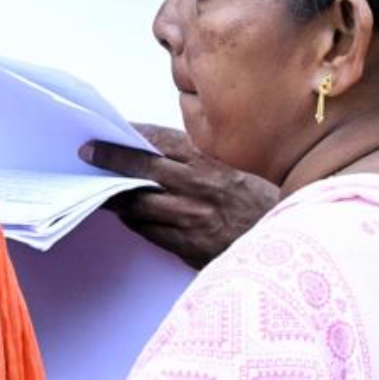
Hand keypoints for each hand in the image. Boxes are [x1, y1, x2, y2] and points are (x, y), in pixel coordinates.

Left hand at [83, 125, 278, 268]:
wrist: (291, 248)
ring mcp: (192, 222)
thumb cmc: (261, 208)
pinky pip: (150, 232)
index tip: (107, 132)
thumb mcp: (234, 175)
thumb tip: (155, 152)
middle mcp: (200, 192)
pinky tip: (127, 214)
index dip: (130, 137)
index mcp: (212, 167)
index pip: (160, 144)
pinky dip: (135, 221)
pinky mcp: (189, 248)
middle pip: (142, 172)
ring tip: (100, 187)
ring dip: (117, 196)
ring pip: (139, 205)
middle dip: (111, 161)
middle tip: (87, 153)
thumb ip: (197, 165)